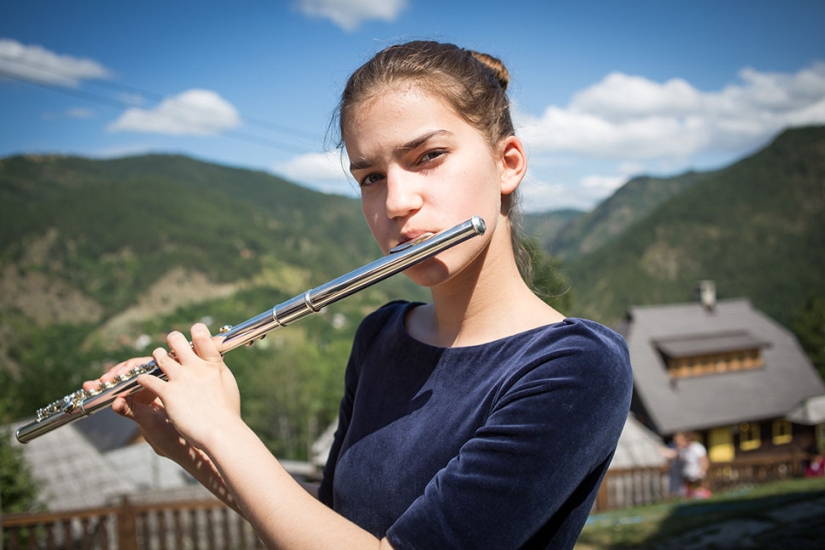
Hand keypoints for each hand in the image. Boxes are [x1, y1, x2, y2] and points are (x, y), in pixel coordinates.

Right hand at [83, 356, 189, 459]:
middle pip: (130, 372)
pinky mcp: (134, 401)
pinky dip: (105, 392)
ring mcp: (144, 391)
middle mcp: (155, 383)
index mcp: (164, 382)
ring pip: (123, 382)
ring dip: (105, 383)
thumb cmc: (172, 432)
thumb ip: (133, 411)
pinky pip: (119, 393)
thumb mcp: (151, 421)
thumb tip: (115, 403)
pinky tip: (90, 388)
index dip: (127, 370)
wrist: (176, 446)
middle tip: (101, 382)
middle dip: (113, 376)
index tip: (115, 377)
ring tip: (89, 386)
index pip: (143, 368)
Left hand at [137, 323, 241, 451]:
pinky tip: (142, 380)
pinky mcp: (167, 392)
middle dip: (172, 340)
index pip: (202, 336)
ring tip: (157, 358)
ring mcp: (181, 378)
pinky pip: (148, 379)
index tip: (194, 333)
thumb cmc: (227, 414)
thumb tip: (215, 367)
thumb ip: (217, 372)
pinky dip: (143, 378)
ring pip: (160, 356)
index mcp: (213, 364)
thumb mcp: (228, 384)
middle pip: (177, 341)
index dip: (196, 331)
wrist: (220, 431)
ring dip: (157, 355)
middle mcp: (196, 367)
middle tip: (170, 345)